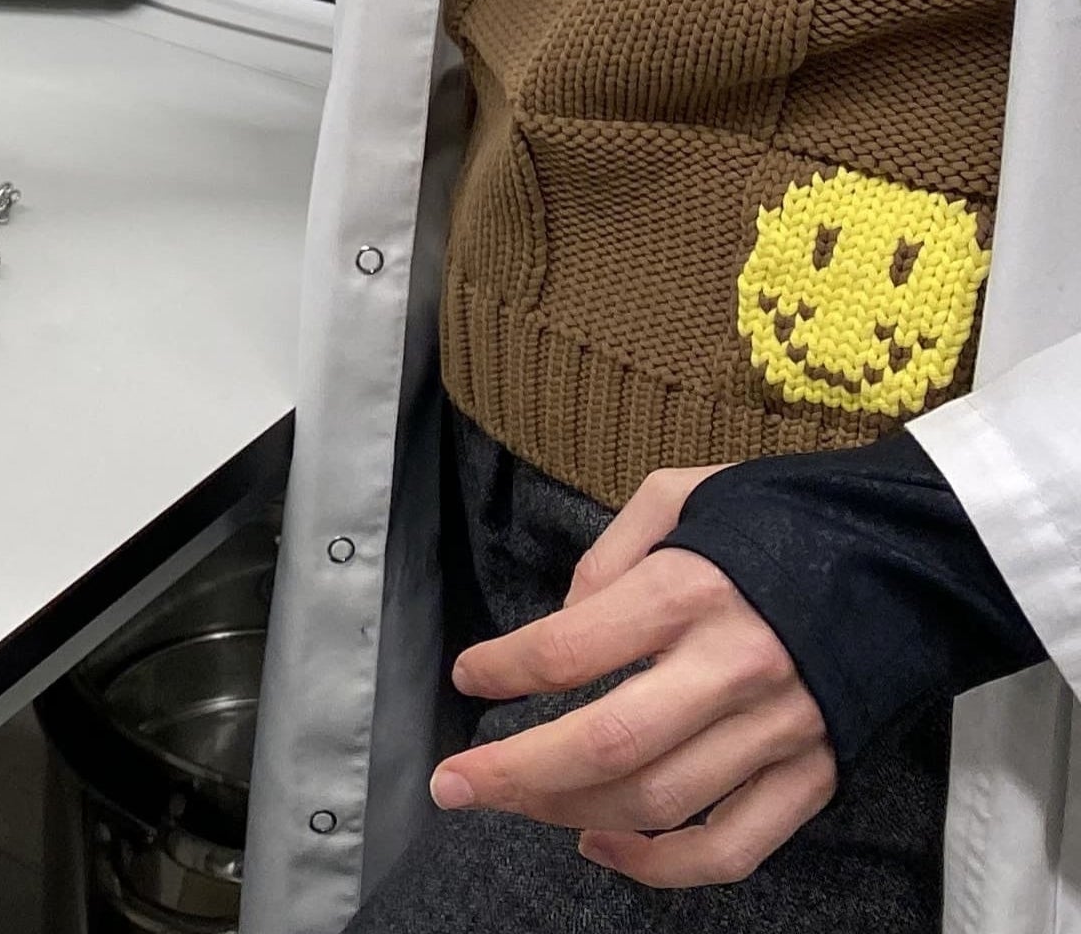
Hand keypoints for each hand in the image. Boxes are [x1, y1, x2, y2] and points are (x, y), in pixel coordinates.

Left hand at [430, 464, 833, 885]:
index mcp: (691, 589)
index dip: (504, 669)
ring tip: (514, 801)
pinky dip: (660, 867)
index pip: (572, 648)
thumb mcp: (682, 494)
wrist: (908, 559)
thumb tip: (560, 620)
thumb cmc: (780, 519)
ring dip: (568, 813)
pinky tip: (602, 845)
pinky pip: (730, 848)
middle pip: (606, 744)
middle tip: (453, 783)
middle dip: (514, 773)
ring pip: (656, 803)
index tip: (467, 676)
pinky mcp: (813, 779)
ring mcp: (778, 734)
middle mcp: (732, 668)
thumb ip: (608, 554)